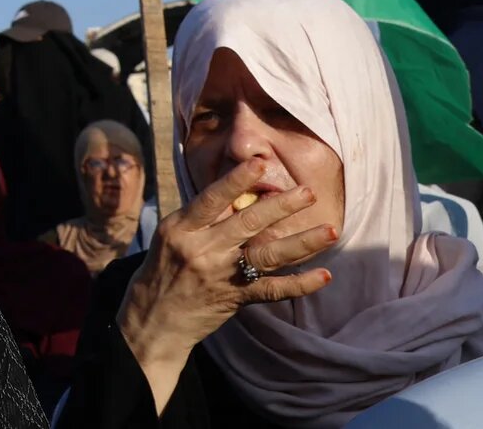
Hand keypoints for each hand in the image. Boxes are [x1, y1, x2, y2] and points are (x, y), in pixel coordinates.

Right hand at [117, 157, 337, 413]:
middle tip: (308, 192)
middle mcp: (202, 249)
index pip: (212, 198)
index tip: (261, 163)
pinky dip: (301, 283)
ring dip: (302, 242)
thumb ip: (202, 217)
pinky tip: (324, 275)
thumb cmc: (162, 268)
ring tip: (329, 230)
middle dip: (281, 206)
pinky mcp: (235, 298)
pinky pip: (273, 289)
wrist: (153, 318)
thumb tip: (238, 193)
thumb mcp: (171, 235)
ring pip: (267, 255)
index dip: (237, 181)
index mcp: (182, 228)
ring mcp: (221, 275)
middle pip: (247, 223)